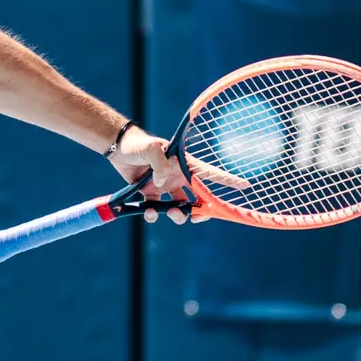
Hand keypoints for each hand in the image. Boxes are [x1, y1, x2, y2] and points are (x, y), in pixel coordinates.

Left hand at [111, 125, 250, 223]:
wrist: (116, 148)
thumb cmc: (137, 143)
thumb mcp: (150, 148)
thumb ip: (159, 164)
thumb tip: (162, 183)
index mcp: (183, 164)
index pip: (209, 172)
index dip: (227, 180)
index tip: (245, 185)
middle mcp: (177, 176)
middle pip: (198, 197)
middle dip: (202, 211)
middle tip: (198, 217)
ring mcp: (164, 186)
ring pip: (179, 208)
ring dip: (178, 216)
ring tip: (171, 214)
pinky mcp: (150, 194)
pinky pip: (156, 210)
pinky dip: (153, 215)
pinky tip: (149, 212)